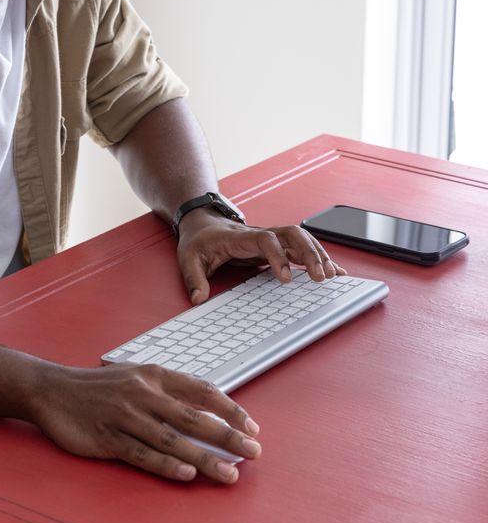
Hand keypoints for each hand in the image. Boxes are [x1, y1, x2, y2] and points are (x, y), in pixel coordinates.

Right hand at [31, 361, 260, 482]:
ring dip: (204, 460)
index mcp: (154, 375)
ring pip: (173, 441)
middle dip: (227, 436)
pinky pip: (144, 455)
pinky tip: (187, 476)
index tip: (251, 426)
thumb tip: (205, 404)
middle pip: (193, 417)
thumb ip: (167, 387)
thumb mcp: (136, 374)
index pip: (201, 390)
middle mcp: (144, 393)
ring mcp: (127, 417)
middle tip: (253, 452)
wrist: (54, 390)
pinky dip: (167, 466)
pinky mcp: (110, 439)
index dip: (229, 408)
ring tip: (229, 474)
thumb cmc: (100, 385)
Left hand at [177, 213, 346, 303]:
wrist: (203, 223)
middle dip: (309, 253)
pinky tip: (334, 272)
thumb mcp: (188, 258)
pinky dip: (319, 258)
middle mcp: (261, 234)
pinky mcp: (277, 247)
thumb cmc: (198, 240)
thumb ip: (193, 278)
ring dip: (318, 255)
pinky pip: (302, 249)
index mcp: (241, 237)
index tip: (285, 278)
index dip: (278, 256)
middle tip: (320, 277)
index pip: (265, 239)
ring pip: (301, 239)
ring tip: (332, 276)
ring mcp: (271, 239)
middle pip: (292, 234)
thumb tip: (198, 299)